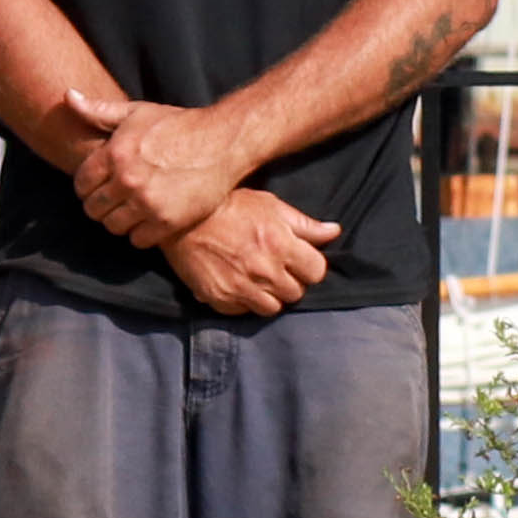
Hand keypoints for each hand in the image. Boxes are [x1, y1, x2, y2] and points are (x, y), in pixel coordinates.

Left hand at [61, 87, 250, 249]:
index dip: (87, 187)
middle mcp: (128, 180)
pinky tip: (150, 219)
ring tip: (132, 210)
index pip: (81, 185)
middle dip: (101, 205)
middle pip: (93, 209)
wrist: (222, 142)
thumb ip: (99, 110)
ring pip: (113, 227)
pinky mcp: (167, 222)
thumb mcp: (136, 112)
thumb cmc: (177, 125)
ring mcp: (147, 203)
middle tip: (116, 200)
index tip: (100, 186)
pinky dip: (141, 233)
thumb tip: (68, 96)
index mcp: (115, 153)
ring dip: (119, 220)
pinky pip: (138, 240)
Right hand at [164, 191, 334, 317]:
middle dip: (290, 282)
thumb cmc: (229, 205)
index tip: (298, 261)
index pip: (316, 272)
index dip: (310, 267)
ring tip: (258, 280)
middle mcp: (264, 270)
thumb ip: (304, 224)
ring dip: (269, 296)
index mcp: (281, 245)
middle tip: (276, 269)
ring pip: (272, 308)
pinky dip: (244, 302)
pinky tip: (238, 285)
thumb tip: (334, 232)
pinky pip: (244, 311)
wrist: (183, 218)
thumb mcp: (270, 205)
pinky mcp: (220, 298)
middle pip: (296, 293)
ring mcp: (242, 287)